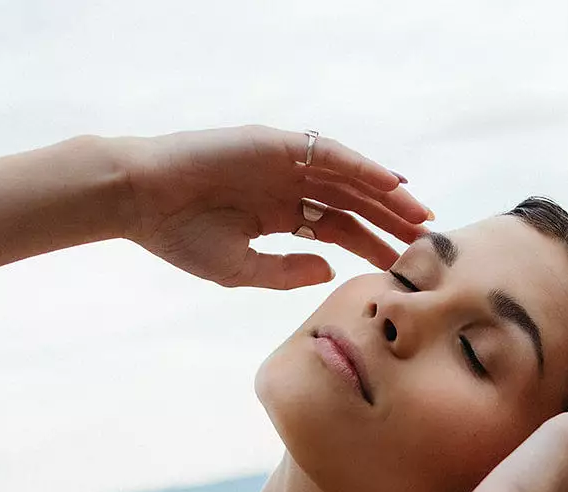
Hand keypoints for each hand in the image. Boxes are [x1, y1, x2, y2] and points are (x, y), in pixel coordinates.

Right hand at [109, 123, 433, 290]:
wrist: (140, 201)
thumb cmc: (180, 237)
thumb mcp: (241, 269)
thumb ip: (288, 271)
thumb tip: (331, 269)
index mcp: (280, 215)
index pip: (339, 229)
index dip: (372, 245)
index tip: (403, 266)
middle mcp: (287, 185)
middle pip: (352, 203)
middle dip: (389, 221)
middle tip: (427, 243)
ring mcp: (282, 162)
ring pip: (347, 178)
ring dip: (385, 193)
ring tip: (420, 214)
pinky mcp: (273, 144)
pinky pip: (326, 153)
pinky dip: (360, 167)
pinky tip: (390, 183)